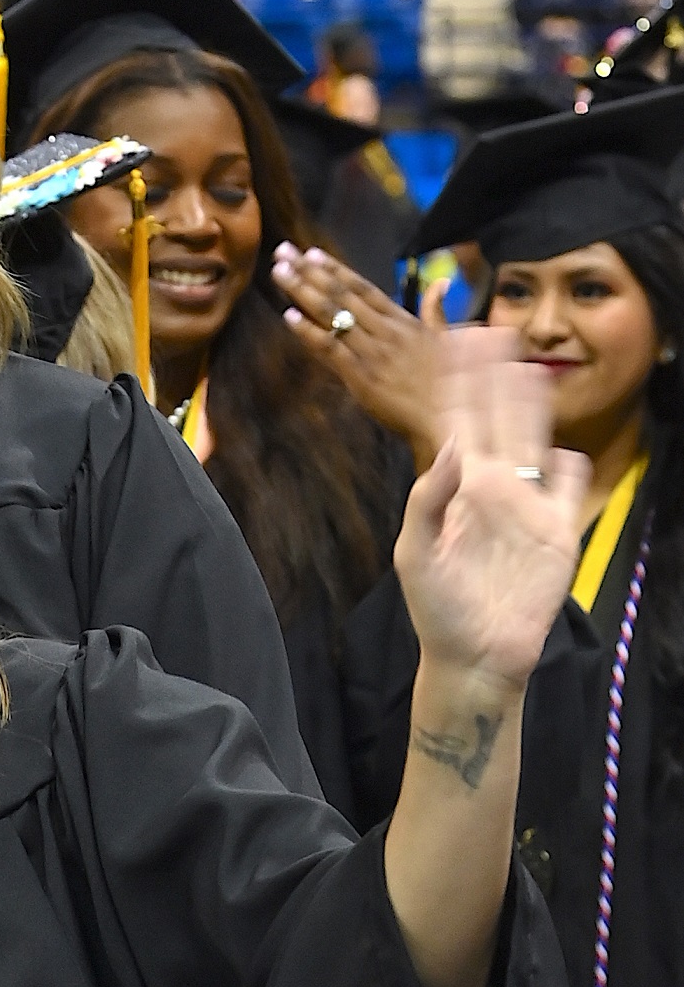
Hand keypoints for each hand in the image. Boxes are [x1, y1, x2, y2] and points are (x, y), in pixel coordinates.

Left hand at [272, 241, 440, 466]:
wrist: (451, 418)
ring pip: (332, 314)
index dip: (335, 269)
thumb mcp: (446, 341)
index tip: (312, 253)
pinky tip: (288, 316)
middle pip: (341, 294)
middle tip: (283, 252)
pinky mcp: (362, 377)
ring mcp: (372, 352)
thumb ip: (436, 311)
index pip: (362, 288)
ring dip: (302, 291)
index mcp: (403, 321)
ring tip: (279, 272)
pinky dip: (308, 332)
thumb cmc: (450, 384)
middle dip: (309, 271)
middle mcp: (384, 330)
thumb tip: (441, 285)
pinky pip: (331, 349)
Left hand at [395, 329, 588, 702]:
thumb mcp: (415, 553)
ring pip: (536, 440)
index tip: (452, 340)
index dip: (456, 382)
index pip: (457, 421)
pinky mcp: (558, 533)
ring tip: (529, 366)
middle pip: (498, 418)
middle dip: (494, 376)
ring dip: (534, 404)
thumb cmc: (435, 610)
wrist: (473, 657)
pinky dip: (571, 467)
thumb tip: (450, 443)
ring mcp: (528, 507)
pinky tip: (565, 452)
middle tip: (491, 330)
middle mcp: (493, 489)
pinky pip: (570, 487)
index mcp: (456, 489)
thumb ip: (427, 498)